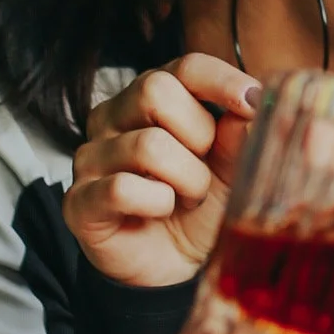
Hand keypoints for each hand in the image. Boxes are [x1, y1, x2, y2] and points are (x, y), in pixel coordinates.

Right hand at [64, 55, 256, 285]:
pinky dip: (156, 204)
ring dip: (187, 180)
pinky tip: (159, 213)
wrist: (175, 268)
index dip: (222, 81)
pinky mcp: (79, 199)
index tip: (253, 102)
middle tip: (205, 169)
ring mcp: (92, 156)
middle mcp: (114, 117)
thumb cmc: (203, 207)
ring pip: (148, 145)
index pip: (185, 66)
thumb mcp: (235, 169)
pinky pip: (122, 188)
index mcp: (153, 97)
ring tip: (186, 199)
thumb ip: (242, 137)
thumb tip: (254, 108)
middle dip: (198, 135)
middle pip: (155, 90)